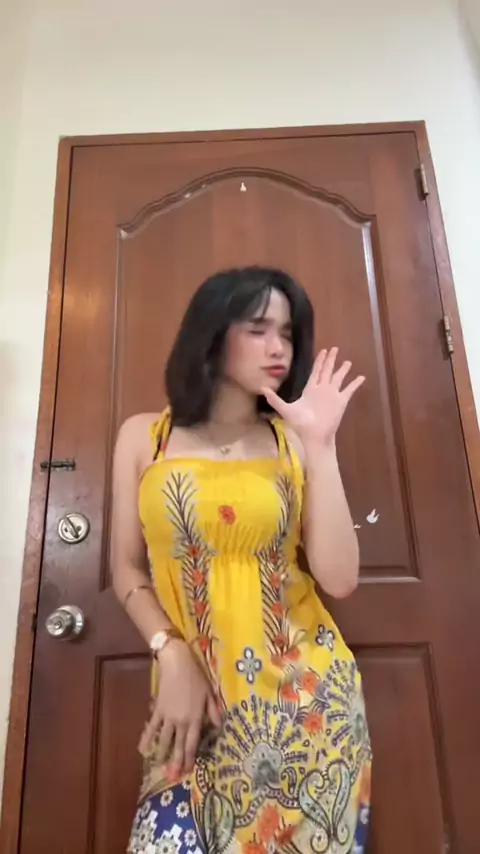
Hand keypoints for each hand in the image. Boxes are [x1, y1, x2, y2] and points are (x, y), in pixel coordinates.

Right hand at [139, 641, 221, 777]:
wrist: (177, 663)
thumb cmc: (196, 676)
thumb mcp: (210, 693)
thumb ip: (213, 711)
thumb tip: (219, 726)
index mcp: (195, 718)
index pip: (192, 742)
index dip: (190, 757)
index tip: (189, 771)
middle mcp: (181, 721)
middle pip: (178, 745)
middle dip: (177, 761)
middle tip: (175, 776)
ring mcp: (168, 716)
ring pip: (165, 739)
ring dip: (162, 754)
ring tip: (159, 766)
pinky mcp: (158, 709)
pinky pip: (152, 727)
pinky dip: (147, 738)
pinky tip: (142, 749)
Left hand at [262, 348, 364, 447]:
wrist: (314, 435)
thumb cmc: (300, 423)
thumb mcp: (285, 409)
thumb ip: (275, 399)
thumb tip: (262, 389)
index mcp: (310, 389)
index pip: (316, 371)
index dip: (319, 361)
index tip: (323, 351)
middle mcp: (322, 389)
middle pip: (327, 370)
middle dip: (331, 360)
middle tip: (335, 348)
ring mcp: (332, 394)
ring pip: (338, 378)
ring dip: (343, 370)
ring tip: (348, 361)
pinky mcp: (341, 401)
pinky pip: (349, 389)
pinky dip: (355, 383)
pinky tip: (361, 377)